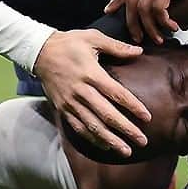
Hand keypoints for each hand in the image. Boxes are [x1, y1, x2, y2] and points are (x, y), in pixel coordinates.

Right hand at [34, 29, 149, 156]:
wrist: (40, 52)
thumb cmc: (70, 42)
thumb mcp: (94, 37)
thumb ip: (117, 47)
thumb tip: (139, 51)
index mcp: (92, 74)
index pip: (117, 94)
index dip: (133, 107)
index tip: (147, 117)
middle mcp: (81, 92)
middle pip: (107, 115)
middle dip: (126, 130)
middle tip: (142, 141)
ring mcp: (70, 102)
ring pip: (93, 126)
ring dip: (110, 140)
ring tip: (126, 150)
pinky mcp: (62, 109)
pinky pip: (78, 128)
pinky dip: (92, 138)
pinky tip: (105, 146)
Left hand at [105, 0, 187, 44]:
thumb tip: (175, 15)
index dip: (117, 0)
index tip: (108, 11)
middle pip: (131, 1)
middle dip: (132, 23)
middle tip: (138, 38)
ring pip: (142, 7)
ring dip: (150, 27)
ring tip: (160, 38)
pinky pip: (158, 7)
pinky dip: (163, 21)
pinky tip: (173, 27)